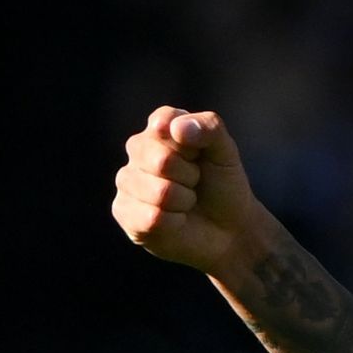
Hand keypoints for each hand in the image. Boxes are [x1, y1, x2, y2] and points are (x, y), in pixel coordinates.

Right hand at [111, 104, 279, 278]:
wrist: (228, 229)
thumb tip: (176, 128)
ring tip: (186, 201)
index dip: (191, 146)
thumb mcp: (226, 151)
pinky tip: (175, 220)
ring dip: (184, 201)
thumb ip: (209, 127)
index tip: (200, 155)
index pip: (164, 122)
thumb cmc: (223, 186)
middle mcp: (138, 150)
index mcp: (160, 128)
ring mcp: (128, 181)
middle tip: (195, 182)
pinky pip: (151, 218)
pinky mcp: (124, 212)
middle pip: (161, 160)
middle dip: (190, 176)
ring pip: (159, 192)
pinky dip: (174, 222)